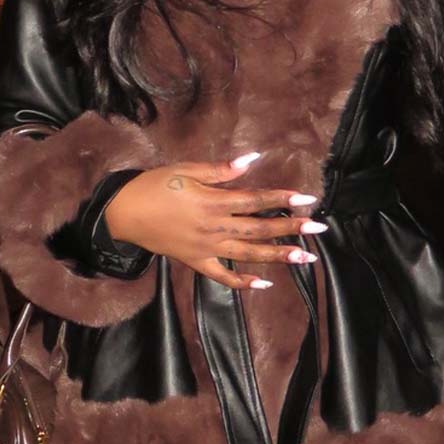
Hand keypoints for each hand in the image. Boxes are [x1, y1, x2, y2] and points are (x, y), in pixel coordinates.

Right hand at [103, 152, 326, 289]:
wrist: (123, 214)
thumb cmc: (153, 186)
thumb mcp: (185, 170)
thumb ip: (220, 170)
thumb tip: (251, 160)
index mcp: (213, 202)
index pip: (255, 201)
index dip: (281, 199)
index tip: (307, 199)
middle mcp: (214, 228)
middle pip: (259, 229)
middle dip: (291, 228)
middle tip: (319, 228)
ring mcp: (207, 248)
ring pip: (248, 254)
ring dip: (278, 256)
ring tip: (306, 258)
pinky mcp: (196, 262)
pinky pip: (222, 276)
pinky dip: (242, 282)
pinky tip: (264, 283)